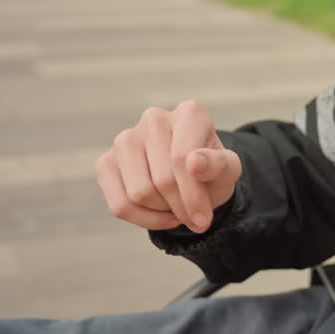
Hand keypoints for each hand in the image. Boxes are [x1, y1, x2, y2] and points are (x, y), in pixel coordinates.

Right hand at [95, 100, 241, 233]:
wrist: (194, 177)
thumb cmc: (212, 171)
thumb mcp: (228, 170)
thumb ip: (219, 164)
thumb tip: (193, 162)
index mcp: (189, 113)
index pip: (181, 159)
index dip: (193, 196)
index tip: (204, 219)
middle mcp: (154, 118)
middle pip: (161, 180)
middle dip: (181, 207)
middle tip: (194, 216)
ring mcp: (126, 139)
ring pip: (138, 194)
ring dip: (161, 212)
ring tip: (177, 208)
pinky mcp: (106, 162)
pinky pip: (119, 205)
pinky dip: (142, 219)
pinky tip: (159, 215)